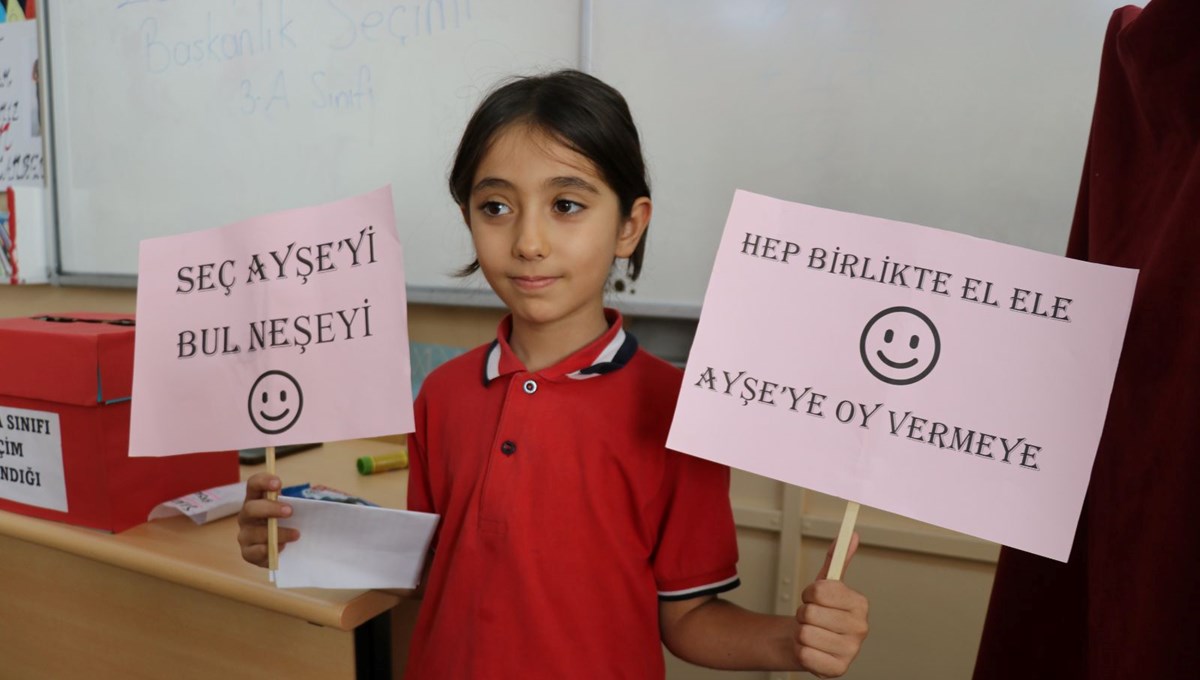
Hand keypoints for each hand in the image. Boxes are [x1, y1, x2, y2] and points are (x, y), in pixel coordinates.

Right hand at [236, 472, 299, 567]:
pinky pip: (254, 552)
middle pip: (251, 508)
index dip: (263, 481)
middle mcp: (246, 516)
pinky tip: (283, 548)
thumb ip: (300, 503)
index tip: (279, 483)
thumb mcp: (293, 509)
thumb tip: (321, 502)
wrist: (284, 547)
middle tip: (290, 511)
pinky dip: (269, 550)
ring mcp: (245, 534)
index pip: (253, 484)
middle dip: (271, 508)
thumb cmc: (289, 522)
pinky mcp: (248, 552)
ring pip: (255, 532)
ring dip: (278, 533)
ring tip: (296, 534)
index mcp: (256, 499)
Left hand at [793, 533, 868, 677]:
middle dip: (803, 614)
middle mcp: (860, 628)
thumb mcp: (825, 583)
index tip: (812, 597)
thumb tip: (851, 536)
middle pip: (810, 613)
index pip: (820, 591)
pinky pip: (804, 654)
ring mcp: (851, 650)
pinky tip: (811, 649)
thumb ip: (837, 559)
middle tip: (811, 618)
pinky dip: (800, 651)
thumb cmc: (819, 611)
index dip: (809, 593)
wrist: (808, 640)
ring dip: (800, 633)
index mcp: (860, 604)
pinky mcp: (837, 669)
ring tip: (811, 633)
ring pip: (805, 633)